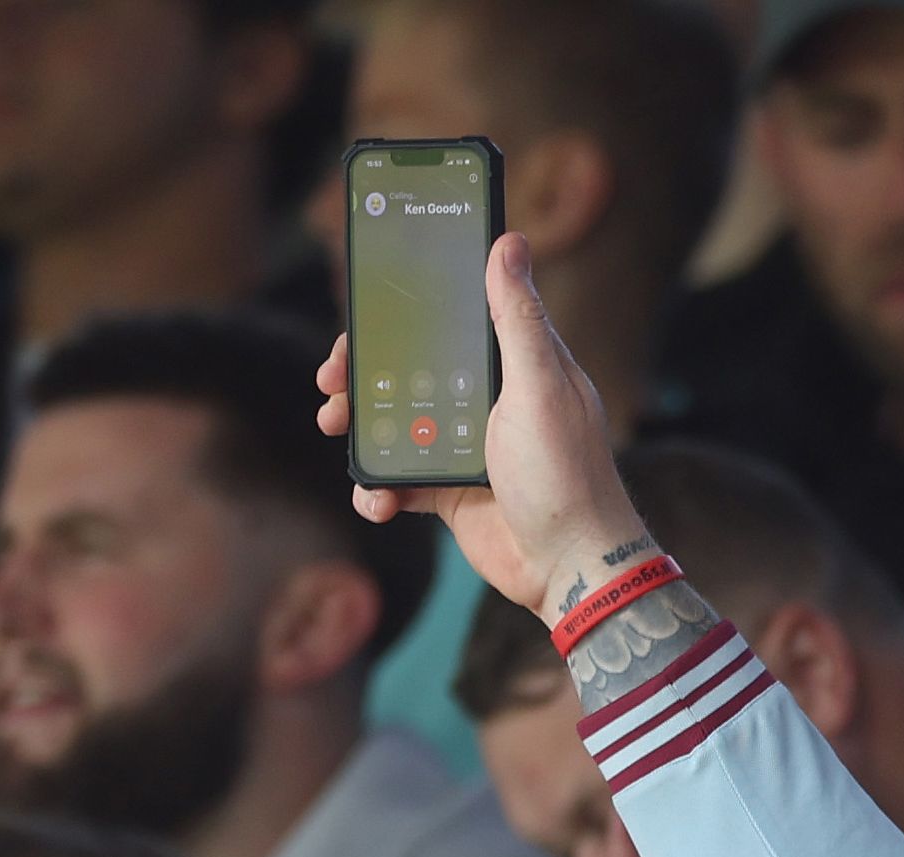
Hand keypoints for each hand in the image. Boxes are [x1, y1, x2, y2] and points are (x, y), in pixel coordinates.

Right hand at [314, 234, 642, 619]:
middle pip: (407, 371)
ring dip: (357, 425)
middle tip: (330, 381)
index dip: (400, 317)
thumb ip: (518, 319)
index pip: (449, 322)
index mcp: (514, 366)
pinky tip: (376, 499)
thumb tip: (508, 242)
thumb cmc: (567, 474)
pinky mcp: (450, 492)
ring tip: (335, 428)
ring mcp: (465, 447)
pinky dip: (377, 488)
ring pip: (394, 423)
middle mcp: (487, 401)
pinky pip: (397, 480)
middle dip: (360, 373)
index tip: (360, 317)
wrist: (572, 567)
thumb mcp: (541, 386)